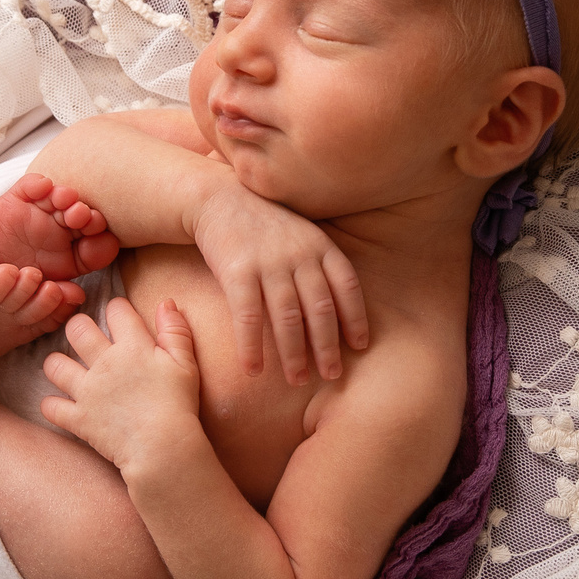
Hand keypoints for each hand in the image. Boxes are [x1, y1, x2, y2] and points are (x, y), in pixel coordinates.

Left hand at [38, 298, 205, 474]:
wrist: (163, 447)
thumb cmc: (178, 406)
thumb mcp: (186, 364)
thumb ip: (175, 331)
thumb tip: (167, 302)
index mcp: (133, 346)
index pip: (116, 309)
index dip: (118, 309)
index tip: (120, 316)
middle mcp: (104, 363)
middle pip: (76, 328)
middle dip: (78, 327)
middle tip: (85, 336)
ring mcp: (87, 390)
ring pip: (54, 364)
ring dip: (57, 364)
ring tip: (66, 369)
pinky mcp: (78, 418)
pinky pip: (51, 407)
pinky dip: (53, 406)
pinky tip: (61, 405)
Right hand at [188, 181, 370, 384]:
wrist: (218, 198)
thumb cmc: (265, 225)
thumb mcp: (302, 234)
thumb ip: (320, 265)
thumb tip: (338, 312)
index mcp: (320, 245)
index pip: (347, 286)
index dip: (356, 317)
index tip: (360, 346)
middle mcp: (299, 254)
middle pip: (321, 309)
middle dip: (328, 346)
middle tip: (333, 375)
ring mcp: (268, 263)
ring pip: (288, 318)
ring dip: (294, 354)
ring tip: (298, 380)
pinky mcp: (237, 272)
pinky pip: (248, 317)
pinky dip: (251, 347)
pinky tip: (253, 371)